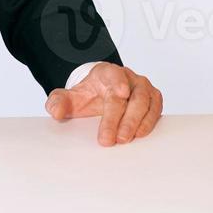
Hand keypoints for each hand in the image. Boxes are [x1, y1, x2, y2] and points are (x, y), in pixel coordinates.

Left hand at [44, 63, 162, 146]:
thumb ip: (58, 102)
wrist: (100, 93)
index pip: (115, 76)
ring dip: (138, 122)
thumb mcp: (69, 97)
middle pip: (132, 95)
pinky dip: (150, 122)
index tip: (120, 94)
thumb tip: (57, 112)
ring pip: (147, 102)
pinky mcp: (152, 100)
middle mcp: (129, 78)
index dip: (119, 83)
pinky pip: (156, 110)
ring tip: (126, 139)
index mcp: (108, 73)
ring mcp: (142, 89)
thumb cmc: (88, 95)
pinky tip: (140, 134)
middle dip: (124, 118)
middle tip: (114, 138)